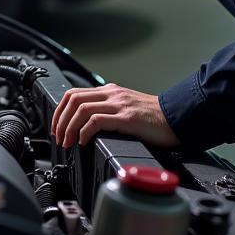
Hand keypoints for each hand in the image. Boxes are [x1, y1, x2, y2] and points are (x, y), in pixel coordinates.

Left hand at [51, 83, 179, 148]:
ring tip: (67, 142)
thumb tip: (85, 127)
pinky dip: (85, 131)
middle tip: (58, 137)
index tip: (57, 128)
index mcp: (110, 91)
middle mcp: (112, 94)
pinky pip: (97, 120)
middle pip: (73, 99)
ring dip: (69, 127)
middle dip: (60, 119)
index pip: (74, 94)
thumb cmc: (154, 120)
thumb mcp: (126, 109)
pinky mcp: (127, 118)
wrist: (178, 119)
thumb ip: (109, 112)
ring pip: (81, 109)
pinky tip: (83, 142)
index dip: (60, 111)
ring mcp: (119, 104)